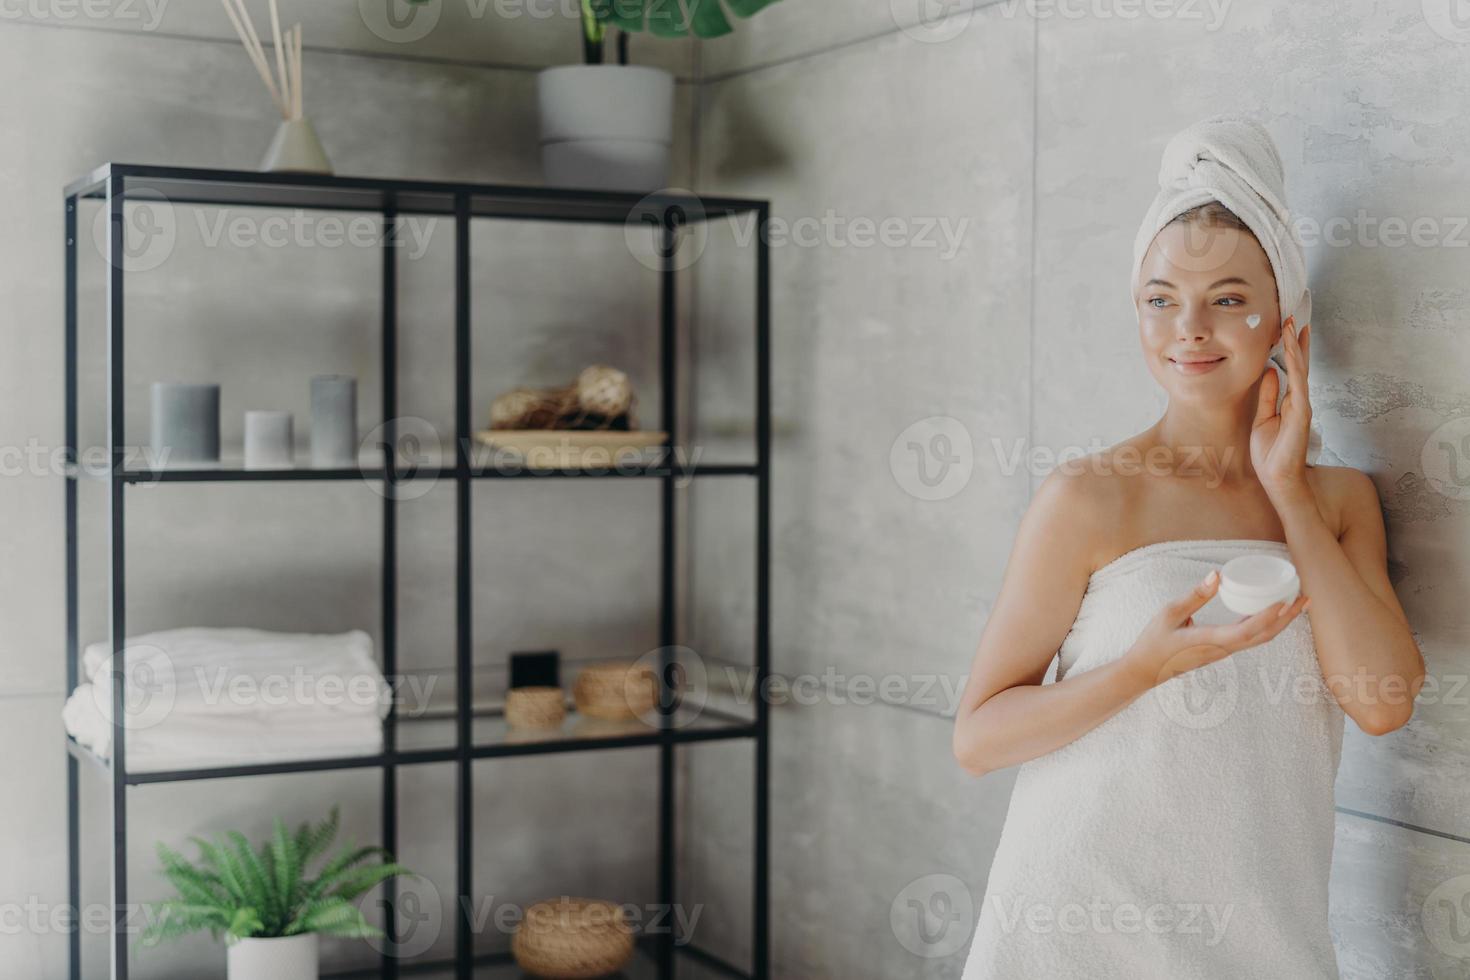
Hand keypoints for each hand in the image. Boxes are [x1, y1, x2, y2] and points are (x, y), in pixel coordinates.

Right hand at [1124, 569, 1310, 688]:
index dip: (1267, 617)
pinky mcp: (1222, 650)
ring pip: (1260, 638)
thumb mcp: (1168, 613)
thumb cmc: (1153, 642)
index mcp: (1209, 641)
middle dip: (1287, 618)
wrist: (1145, 671)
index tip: (1284, 602)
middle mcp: (1222, 650)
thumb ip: (1194, 595)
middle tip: (1306, 598)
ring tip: (1297, 603)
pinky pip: (1251, 638)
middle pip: (1263, 636)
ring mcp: (1223, 652)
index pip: (1245, 631)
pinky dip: (1267, 624)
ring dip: (1282, 622)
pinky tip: (1272, 612)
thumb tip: (1216, 575)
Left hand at [1251, 315, 1312, 502]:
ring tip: (1292, 325)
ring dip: (1296, 347)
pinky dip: (1295, 366)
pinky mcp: (1302, 413)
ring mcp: (1302, 405)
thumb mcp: (1263, 418)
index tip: (1289, 328)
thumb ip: (1268, 395)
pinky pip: (1298, 384)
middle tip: (1294, 317)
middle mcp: (1298, 400)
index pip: (1292, 370)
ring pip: (1300, 370)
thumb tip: (1270, 371)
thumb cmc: (1271, 452)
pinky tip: (1292, 350)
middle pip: (1300, 364)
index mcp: (1289, 401)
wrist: (1278, 478)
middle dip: (1297, 340)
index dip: (1291, 348)